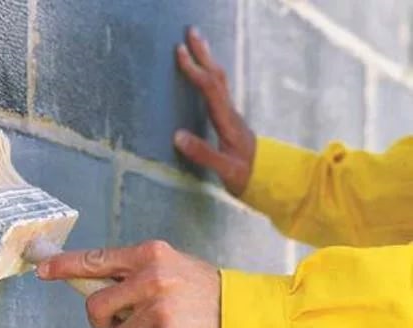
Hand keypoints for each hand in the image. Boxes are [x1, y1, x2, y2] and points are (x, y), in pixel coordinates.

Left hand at [37, 240, 220, 327]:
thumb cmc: (200, 290)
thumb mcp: (168, 266)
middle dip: (100, 320)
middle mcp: (151, 278)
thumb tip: (89, 281)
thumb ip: (132, 272)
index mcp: (149, 254)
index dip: (64, 266)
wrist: (243, 314)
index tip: (42, 269)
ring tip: (164, 326)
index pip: (96, 259)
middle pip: (95, 305)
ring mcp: (158, 308)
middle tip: (118, 321)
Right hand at [175, 27, 255, 196]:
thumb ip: (203, 154)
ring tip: (197, 44)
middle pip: (217, 77)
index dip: (194, 70)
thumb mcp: (226, 170)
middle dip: (204, 54)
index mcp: (227, 122)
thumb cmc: (247, 175)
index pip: (210, 89)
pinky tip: (205, 73)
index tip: (180, 53)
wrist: (269, 177)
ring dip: (208, 60)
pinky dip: (209, 74)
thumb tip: (177, 136)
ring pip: (220, 80)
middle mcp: (231, 113)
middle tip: (191, 32)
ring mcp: (231, 115)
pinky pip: (218, 90)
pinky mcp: (229, 119)